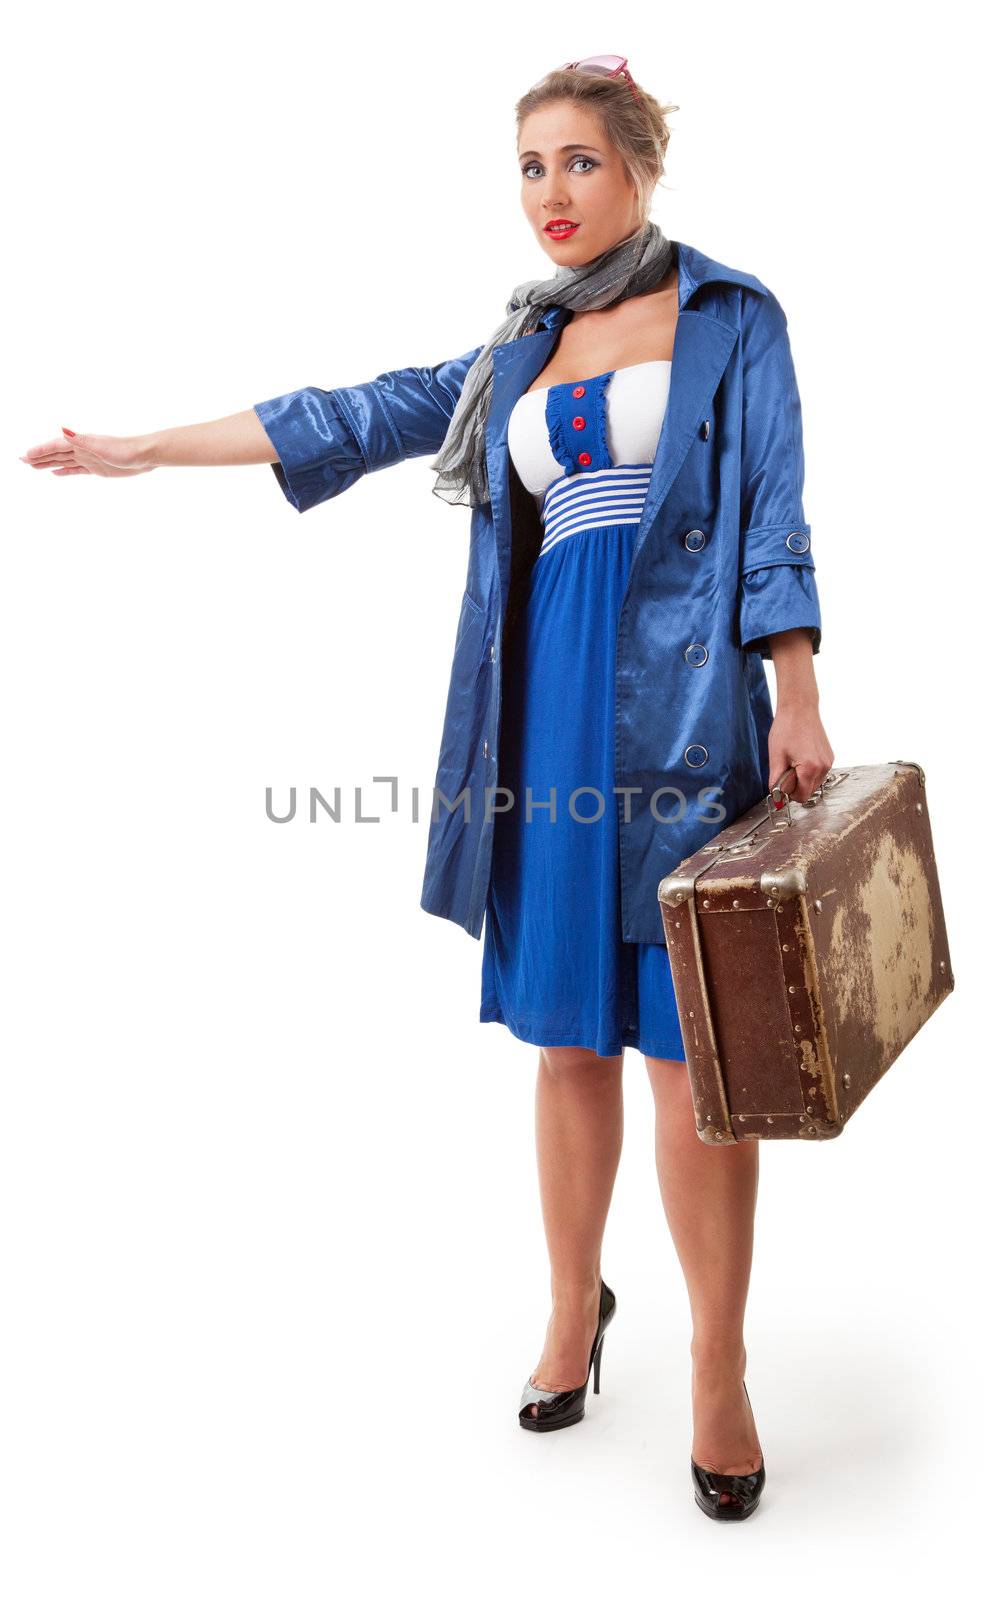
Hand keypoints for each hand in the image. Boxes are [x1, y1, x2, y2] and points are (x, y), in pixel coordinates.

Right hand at [19, 428, 155, 478]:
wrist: (145, 456)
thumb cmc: (126, 450)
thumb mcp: (102, 446)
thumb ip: (82, 440)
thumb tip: (63, 430)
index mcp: (82, 443)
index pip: (56, 447)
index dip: (41, 451)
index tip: (26, 456)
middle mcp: (83, 449)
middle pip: (56, 453)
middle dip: (39, 456)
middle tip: (21, 460)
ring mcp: (89, 459)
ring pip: (63, 461)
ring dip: (47, 463)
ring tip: (32, 466)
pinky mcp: (97, 468)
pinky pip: (75, 469)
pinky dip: (64, 471)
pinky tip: (55, 472)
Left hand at [767, 700, 834, 804]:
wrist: (800, 708)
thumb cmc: (787, 728)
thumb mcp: (776, 757)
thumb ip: (777, 780)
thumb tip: (777, 797)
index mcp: (810, 768)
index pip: (801, 797)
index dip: (789, 793)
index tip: (782, 783)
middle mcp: (824, 767)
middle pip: (809, 792)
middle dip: (796, 786)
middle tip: (786, 768)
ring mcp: (828, 762)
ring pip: (814, 783)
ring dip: (802, 778)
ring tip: (793, 759)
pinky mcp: (830, 757)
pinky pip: (818, 773)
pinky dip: (809, 770)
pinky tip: (801, 755)